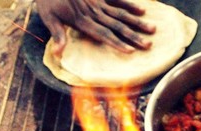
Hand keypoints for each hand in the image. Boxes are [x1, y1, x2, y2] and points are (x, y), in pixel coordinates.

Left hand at [35, 0, 155, 54]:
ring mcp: (99, 3)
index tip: (130, 51)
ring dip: (137, 23)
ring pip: (121, 15)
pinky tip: (142, 10)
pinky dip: (130, 5)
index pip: (103, 35)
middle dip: (133, 36)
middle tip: (148, 44)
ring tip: (152, 29)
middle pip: (117, 26)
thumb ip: (58, 35)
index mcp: (83, 22)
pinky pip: (118, 0)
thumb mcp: (48, 17)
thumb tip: (58, 55)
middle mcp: (94, 13)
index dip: (117, 43)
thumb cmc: (48, 0)